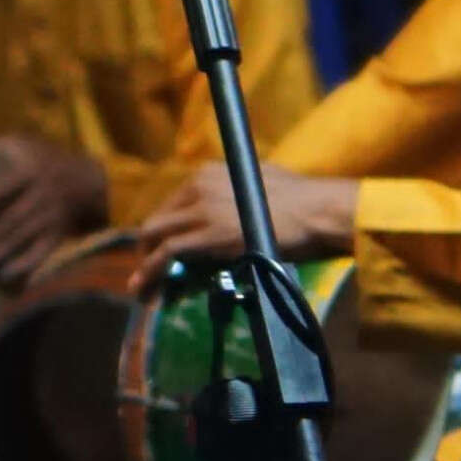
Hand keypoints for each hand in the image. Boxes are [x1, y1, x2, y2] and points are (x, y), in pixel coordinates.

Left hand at [0, 138, 114, 283]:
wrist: (92, 181)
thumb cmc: (50, 160)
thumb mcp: (30, 145)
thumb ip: (2, 145)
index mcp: (33, 171)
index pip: (13, 182)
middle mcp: (42, 196)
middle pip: (12, 219)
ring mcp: (51, 217)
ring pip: (23, 238)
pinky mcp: (57, 233)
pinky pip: (42, 251)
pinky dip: (25, 264)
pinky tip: (5, 276)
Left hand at [129, 163, 358, 267]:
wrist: (319, 211)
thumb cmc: (304, 200)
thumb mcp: (264, 182)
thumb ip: (241, 191)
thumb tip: (238, 206)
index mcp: (210, 173)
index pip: (174, 204)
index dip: (165, 230)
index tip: (162, 250)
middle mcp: (199, 185)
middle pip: (159, 219)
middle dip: (148, 247)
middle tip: (148, 271)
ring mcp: (202, 209)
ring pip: (156, 235)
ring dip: (145, 263)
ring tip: (141, 287)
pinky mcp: (209, 234)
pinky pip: (168, 253)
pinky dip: (152, 271)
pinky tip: (147, 287)